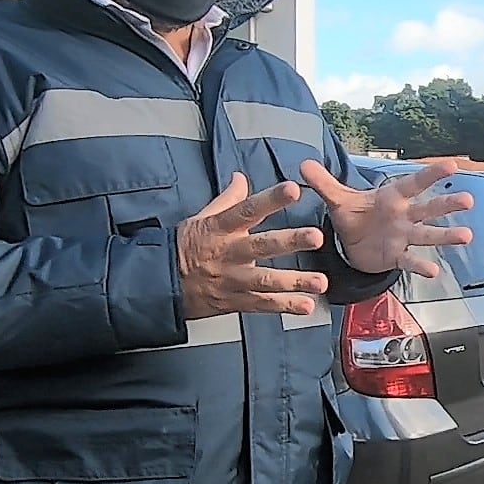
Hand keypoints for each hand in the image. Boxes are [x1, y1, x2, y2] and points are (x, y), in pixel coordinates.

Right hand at [175, 173, 329, 319]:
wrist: (163, 283)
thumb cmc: (186, 246)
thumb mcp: (202, 218)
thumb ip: (228, 199)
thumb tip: (241, 177)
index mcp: (221, 228)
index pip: (248, 209)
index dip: (270, 199)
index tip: (292, 189)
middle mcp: (229, 253)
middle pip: (262, 245)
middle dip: (290, 241)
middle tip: (316, 236)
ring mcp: (233, 279)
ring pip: (266, 280)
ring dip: (295, 281)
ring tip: (320, 281)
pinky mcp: (235, 301)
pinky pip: (263, 305)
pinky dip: (285, 307)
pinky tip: (307, 306)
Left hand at [299, 159, 473, 277]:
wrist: (352, 244)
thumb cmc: (354, 216)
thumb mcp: (337, 200)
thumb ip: (323, 183)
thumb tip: (303, 163)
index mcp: (392, 197)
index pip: (414, 183)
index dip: (431, 174)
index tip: (451, 165)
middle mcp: (404, 216)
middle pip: (428, 208)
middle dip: (447, 204)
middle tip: (468, 199)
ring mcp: (404, 237)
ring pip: (428, 234)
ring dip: (447, 235)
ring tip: (466, 235)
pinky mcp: (397, 256)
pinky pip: (411, 260)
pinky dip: (421, 265)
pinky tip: (434, 270)